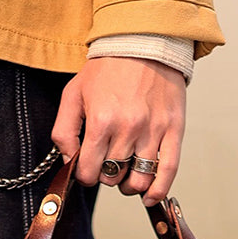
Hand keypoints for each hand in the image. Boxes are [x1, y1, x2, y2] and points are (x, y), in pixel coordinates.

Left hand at [51, 57, 185, 205]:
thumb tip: (68, 162)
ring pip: (138, 181)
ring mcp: (153, 131)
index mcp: (102, 122)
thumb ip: (64, 131)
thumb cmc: (107, 68)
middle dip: (106, 175)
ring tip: (125, 174)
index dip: (85, 175)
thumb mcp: (73, 94)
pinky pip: (167, 171)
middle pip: (112, 178)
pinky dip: (158, 191)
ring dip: (128, 185)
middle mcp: (128, 129)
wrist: (143, 42)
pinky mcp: (173, 131)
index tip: (88, 167)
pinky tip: (149, 196)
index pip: (89, 172)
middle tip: (107, 161)